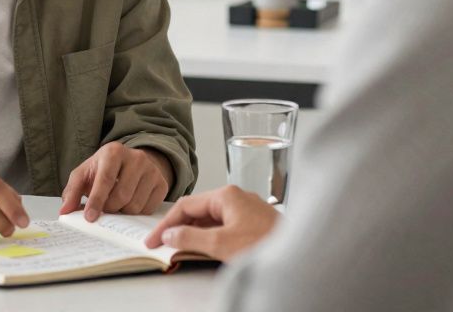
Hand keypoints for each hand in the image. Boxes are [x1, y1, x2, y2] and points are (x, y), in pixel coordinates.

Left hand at [60, 143, 172, 220]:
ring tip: (116, 204)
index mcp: (113, 151)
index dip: (96, 201)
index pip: (105, 180)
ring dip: (122, 212)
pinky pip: (148, 209)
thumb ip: (71, 191)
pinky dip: (136, 213)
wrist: (130, 163)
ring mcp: (151, 170)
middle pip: (121, 196)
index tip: (89, 217)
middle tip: (104, 209)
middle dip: (109, 209)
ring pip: (135, 205)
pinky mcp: (162, 183)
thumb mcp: (84, 175)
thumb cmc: (102, 170)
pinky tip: (130, 203)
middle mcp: (136, 157)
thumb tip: (65, 211)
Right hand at [143, 185, 279, 260]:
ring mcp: (247, 210)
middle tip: (163, 245)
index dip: (165, 224)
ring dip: (195, 233)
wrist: (299, 257)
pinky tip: (205, 248)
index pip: (186, 205)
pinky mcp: (255, 223)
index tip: (153, 239)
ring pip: (212, 219)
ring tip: (180, 248)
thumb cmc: (266, 245)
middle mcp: (237, 197)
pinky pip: (224, 226)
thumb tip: (170, 234)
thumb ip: (190, 237)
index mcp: (226, 195)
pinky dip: (210, 236)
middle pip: (198, 210)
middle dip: (179, 227)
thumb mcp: (220, 244)